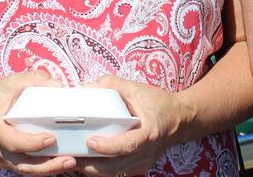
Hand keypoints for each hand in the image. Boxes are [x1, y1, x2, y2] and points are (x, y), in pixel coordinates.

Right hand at [0, 70, 75, 174]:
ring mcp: (0, 155)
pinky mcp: (7, 159)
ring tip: (69, 162)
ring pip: (24, 169)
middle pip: (20, 163)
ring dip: (47, 169)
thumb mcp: (13, 81)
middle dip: (46, 165)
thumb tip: (60, 87)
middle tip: (69, 159)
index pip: (11, 140)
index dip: (31, 143)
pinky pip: (25, 168)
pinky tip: (59, 163)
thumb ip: (36, 80)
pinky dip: (42, 168)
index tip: (51, 138)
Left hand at [73, 74, 191, 175]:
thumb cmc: (160, 103)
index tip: (91, 142)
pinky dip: (101, 169)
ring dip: (92, 169)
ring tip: (73, 159)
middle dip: (90, 165)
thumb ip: (112, 85)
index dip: (108, 147)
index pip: (127, 146)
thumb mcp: (137, 89)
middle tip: (70, 155)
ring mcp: (142, 162)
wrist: (181, 119)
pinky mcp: (138, 166)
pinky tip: (87, 160)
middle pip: (115, 167)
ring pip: (113, 174)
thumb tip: (86, 87)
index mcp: (149, 133)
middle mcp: (146, 152)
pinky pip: (117, 172)